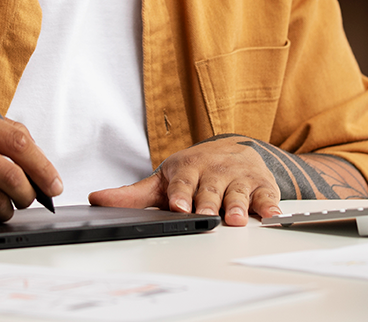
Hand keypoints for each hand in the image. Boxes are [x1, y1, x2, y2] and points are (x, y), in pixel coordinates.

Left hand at [88, 135, 281, 226]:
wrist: (235, 150)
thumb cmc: (196, 171)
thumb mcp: (164, 180)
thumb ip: (134, 195)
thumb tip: (96, 199)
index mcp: (187, 169)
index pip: (182, 183)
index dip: (180, 194)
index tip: (177, 206)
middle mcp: (213, 171)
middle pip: (210, 189)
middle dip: (207, 202)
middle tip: (205, 215)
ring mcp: (238, 178)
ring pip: (237, 193)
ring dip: (237, 205)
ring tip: (236, 218)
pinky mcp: (262, 186)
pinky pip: (267, 196)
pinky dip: (270, 206)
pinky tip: (271, 216)